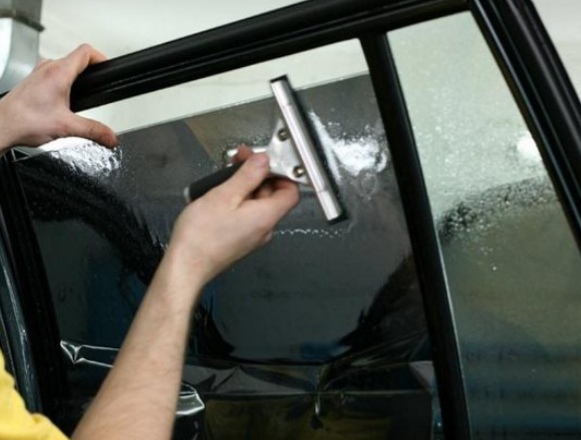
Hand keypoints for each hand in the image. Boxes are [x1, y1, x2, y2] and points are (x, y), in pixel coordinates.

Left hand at [0, 44, 116, 151]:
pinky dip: (64, 81)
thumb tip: (111, 137)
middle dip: (91, 70)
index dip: (101, 58)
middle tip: (99, 84)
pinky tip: (64, 99)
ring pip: (65, 65)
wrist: (2, 126)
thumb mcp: (67, 128)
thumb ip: (94, 131)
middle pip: (77, 58)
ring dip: (76, 76)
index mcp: (58, 73)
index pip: (86, 52)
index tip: (108, 69)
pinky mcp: (33, 80)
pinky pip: (54, 73)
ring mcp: (39, 72)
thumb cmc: (25, 122)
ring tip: (83, 91)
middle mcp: (48, 68)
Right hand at [166, 147, 299, 286]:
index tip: (265, 161)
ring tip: (226, 176)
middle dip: (257, 174)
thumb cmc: (201, 237)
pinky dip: (238, 200)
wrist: (185, 266)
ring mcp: (253, 235)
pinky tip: (221, 194)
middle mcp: (264, 228)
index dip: (281, 173)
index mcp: (266, 217)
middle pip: (273, 195)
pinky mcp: (240, 239)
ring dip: (245, 186)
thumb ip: (248, 176)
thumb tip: (263, 161)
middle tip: (239, 160)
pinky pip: (246, 214)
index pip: (291, 191)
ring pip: (257, 203)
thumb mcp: (224, 196)